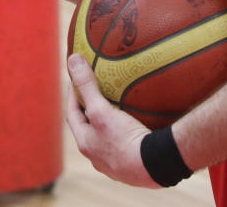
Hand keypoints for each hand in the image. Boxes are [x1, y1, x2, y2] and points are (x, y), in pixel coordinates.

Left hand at [65, 54, 157, 187]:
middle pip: (88, 127)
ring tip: (115, 106)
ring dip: (107, 122)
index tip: (75, 79)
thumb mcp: (101, 110)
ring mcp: (114, 163)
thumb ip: (87, 86)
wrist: (154, 166)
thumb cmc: (123, 140)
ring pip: (106, 138)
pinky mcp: (132, 165)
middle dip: (89, 109)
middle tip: (95, 91)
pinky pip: (123, 144)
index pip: (72, 114)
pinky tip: (135, 123)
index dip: (73, 95)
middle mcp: (97, 156)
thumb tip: (72, 60)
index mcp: (85, 144)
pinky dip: (124, 132)